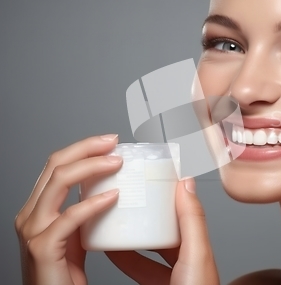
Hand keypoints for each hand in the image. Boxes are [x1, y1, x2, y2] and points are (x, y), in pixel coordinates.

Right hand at [15, 134, 122, 284]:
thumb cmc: (64, 275)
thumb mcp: (76, 234)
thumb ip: (86, 211)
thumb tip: (112, 188)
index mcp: (40, 208)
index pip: (57, 164)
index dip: (83, 148)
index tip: (110, 141)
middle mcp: (32, 214)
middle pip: (55, 165)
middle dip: (86, 148)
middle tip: (113, 142)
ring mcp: (34, 230)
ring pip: (58, 182)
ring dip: (91, 166)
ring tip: (116, 163)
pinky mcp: (43, 248)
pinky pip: (69, 218)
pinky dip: (92, 203)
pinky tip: (112, 197)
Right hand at [105, 177, 219, 284]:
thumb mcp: (195, 254)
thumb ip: (192, 220)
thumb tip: (187, 184)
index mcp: (198, 248)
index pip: (184, 214)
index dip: (170, 197)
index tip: (152, 181)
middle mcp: (186, 260)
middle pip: (163, 230)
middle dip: (146, 215)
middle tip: (127, 199)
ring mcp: (172, 275)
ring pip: (148, 249)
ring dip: (132, 235)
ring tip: (114, 220)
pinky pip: (138, 267)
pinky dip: (124, 258)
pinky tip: (113, 251)